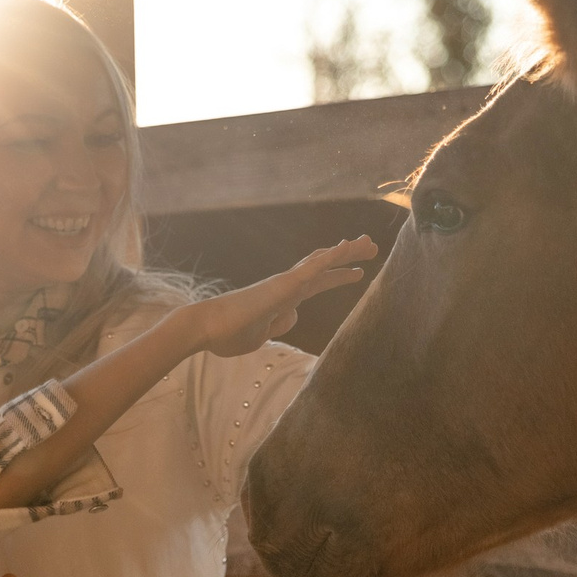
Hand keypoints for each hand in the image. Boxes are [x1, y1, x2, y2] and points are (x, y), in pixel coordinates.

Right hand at [181, 235, 376, 356]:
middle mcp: (286, 286)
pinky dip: (333, 257)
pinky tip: (348, 247)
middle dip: (347, 257)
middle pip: (323, 266)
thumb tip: (293, 316)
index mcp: (283, 299)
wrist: (206, 330)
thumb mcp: (261, 334)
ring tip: (369, 242)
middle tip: (370, 246)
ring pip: (322, 261)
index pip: (315, 283)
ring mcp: (285, 283)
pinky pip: (313, 268)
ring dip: (346, 250)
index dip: (336, 276)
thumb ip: (278, 324)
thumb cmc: (228, 334)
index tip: (356, 272)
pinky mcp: (283, 285)